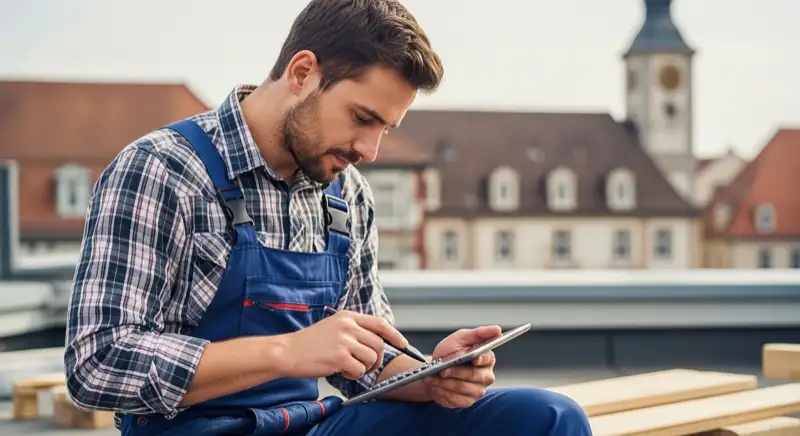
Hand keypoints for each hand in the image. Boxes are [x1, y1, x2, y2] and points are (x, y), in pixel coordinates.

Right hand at [282, 310, 407, 380]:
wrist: (287, 352)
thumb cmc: (309, 343)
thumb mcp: (333, 327)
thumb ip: (354, 330)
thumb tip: (377, 341)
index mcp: (348, 317)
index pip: (380, 323)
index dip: (394, 334)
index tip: (402, 343)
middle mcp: (348, 326)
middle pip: (379, 343)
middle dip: (376, 358)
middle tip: (366, 365)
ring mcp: (344, 341)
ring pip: (372, 357)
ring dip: (364, 367)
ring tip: (349, 367)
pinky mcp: (340, 357)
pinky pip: (360, 369)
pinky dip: (354, 374)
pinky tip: (342, 371)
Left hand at [422, 326, 501, 407]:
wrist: (435, 368)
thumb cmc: (450, 351)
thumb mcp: (460, 338)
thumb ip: (478, 333)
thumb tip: (497, 329)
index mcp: (487, 358)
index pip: (487, 359)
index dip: (480, 359)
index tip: (473, 358)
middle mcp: (486, 376)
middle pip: (473, 375)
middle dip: (456, 372)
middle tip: (442, 370)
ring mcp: (478, 390)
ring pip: (462, 388)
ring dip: (445, 383)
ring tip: (432, 378)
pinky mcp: (467, 401)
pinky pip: (456, 399)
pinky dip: (443, 392)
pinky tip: (435, 386)